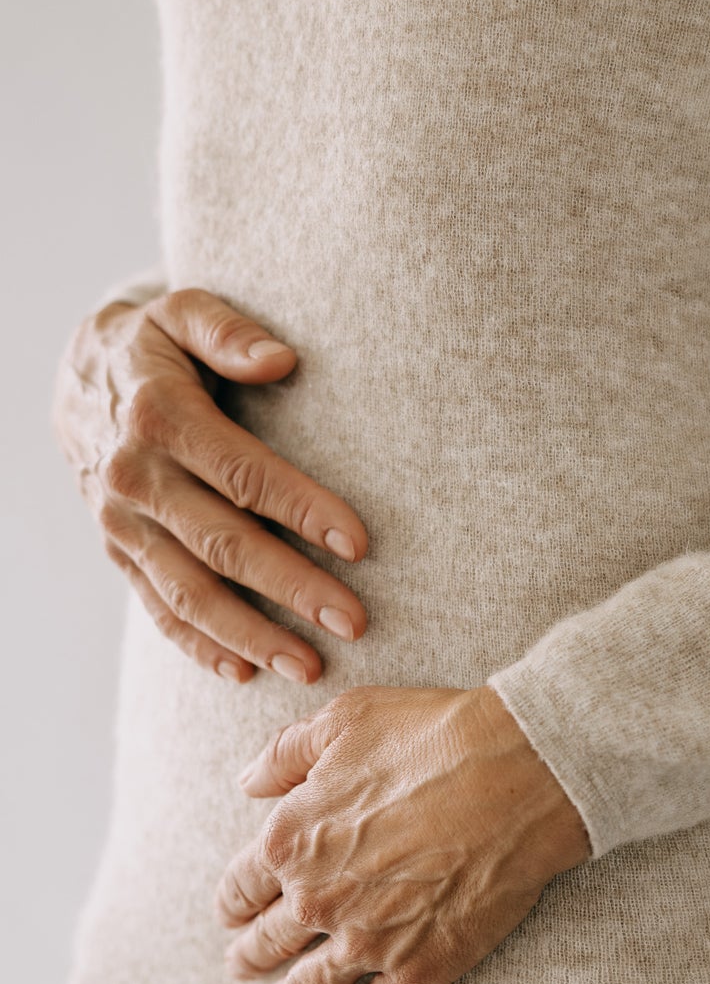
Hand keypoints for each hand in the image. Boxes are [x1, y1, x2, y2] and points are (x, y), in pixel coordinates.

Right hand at [52, 286, 368, 683]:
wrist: (76, 379)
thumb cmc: (154, 344)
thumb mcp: (182, 311)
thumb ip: (228, 331)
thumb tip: (281, 359)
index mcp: (160, 417)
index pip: (242, 473)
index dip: (302, 509)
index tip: (359, 544)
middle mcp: (135, 478)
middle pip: (222, 544)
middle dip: (291, 588)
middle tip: (353, 621)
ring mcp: (122, 523)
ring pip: (189, 591)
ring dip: (251, 634)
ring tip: (309, 665)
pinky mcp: (118, 552)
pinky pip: (158, 607)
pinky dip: (199, 645)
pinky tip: (245, 671)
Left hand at [215, 683, 592, 983]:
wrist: (518, 773)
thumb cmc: (434, 735)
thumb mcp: (346, 719)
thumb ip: (285, 752)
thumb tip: (248, 782)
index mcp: (291, 839)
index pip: (239, 889)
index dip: (234, 903)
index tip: (235, 912)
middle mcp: (316, 899)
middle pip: (265, 945)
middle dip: (249, 956)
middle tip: (245, 964)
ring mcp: (367, 942)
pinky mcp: (419, 969)